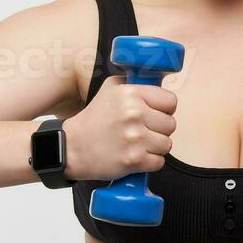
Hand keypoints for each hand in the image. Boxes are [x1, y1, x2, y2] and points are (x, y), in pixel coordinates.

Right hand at [62, 75, 176, 181]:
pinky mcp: (134, 160)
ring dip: (155, 147)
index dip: (165, 109)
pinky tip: (136, 156)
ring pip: (167, 144)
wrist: (72, 148)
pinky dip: (150, 162)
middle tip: (143, 131)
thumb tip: (155, 80)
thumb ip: (133, 83)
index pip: (170, 101)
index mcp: (130, 94)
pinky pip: (159, 162)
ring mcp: (135, 138)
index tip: (155, 114)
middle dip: (159, 129)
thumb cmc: (93, 119)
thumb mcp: (109, 89)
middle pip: (170, 124)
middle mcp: (134, 114)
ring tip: (138, 144)